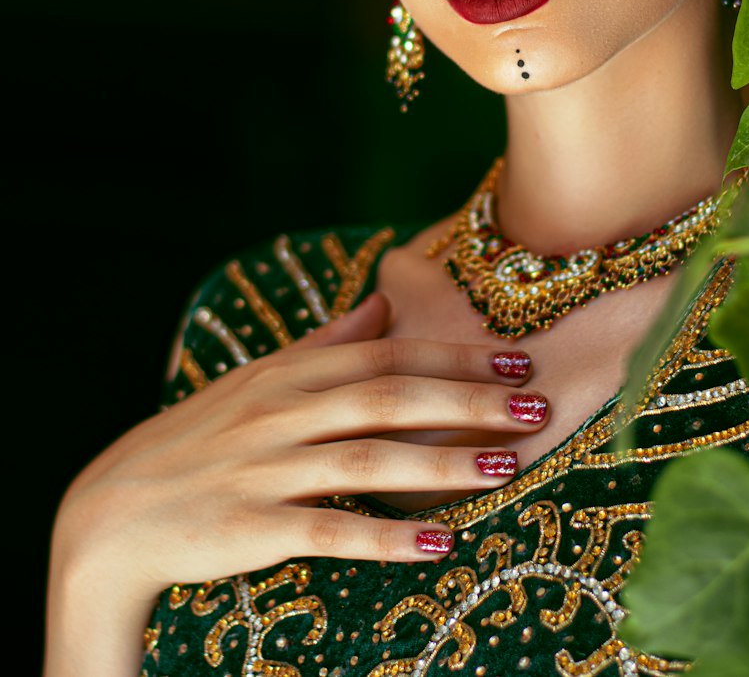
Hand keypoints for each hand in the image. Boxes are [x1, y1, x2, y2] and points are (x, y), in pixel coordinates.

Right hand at [46, 293, 544, 674]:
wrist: (110, 514)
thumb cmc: (198, 441)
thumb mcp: (258, 380)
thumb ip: (325, 343)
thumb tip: (380, 303)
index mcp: (290, 372)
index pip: (388, 354)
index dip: (458, 355)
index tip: (519, 358)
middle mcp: (282, 411)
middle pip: (390, 396)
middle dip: (469, 398)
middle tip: (537, 404)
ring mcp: (265, 468)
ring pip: (368, 458)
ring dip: (444, 462)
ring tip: (509, 466)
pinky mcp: (249, 528)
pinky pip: (328, 530)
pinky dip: (387, 536)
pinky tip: (441, 544)